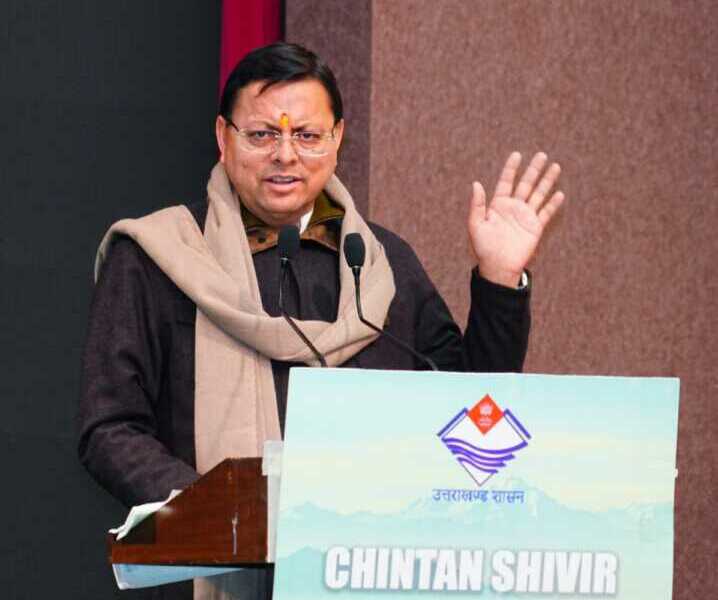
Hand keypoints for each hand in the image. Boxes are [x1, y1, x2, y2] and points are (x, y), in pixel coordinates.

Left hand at [468, 151, 564, 286]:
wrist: (498, 267)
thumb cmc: (483, 248)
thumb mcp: (476, 225)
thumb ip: (477, 205)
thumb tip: (476, 183)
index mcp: (498, 205)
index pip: (506, 182)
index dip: (511, 168)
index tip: (517, 154)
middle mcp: (513, 208)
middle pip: (525, 184)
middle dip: (533, 170)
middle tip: (542, 155)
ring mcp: (525, 216)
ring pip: (538, 194)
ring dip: (546, 181)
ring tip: (555, 167)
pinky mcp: (535, 227)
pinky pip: (545, 213)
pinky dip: (552, 204)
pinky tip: (559, 193)